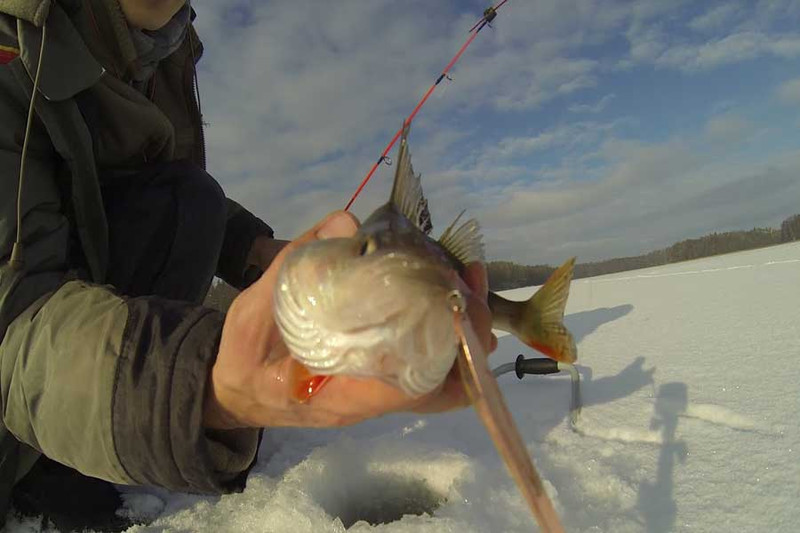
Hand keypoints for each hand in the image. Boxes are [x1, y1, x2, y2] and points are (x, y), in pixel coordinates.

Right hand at [204, 211, 496, 429]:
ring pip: (442, 378)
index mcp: (343, 395)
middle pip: (444, 385)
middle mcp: (372, 399)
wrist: (236, 390)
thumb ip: (294, 266)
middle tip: (469, 279)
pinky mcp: (379, 378)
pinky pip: (425, 365)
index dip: (449, 349)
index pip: (415, 387)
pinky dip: (443, 331)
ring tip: (466, 278)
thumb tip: (347, 221)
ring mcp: (379, 393)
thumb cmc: (244, 358)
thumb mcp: (252, 311)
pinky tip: (442, 291)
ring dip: (463, 331)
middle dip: (469, 334)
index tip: (459, 302)